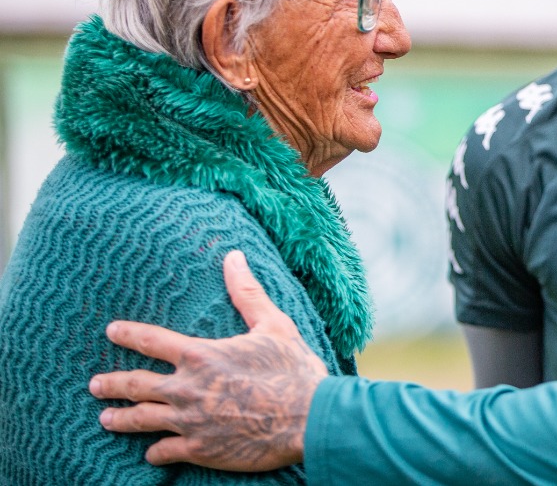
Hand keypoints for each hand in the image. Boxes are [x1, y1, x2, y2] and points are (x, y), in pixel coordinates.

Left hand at [88, 250, 327, 470]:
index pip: (152, 341)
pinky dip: (155, 452)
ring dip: (120, 419)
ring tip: (105, 419)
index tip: (112, 331)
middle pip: (136, 385)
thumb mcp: (273, 324)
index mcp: (201, 355)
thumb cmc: (293, 368)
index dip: (129, 334)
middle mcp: (187, 389)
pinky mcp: (200, 450)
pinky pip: (165, 451)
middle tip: (94, 384)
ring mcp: (190, 422)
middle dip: (111, 383)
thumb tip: (233, 257)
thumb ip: (246, 293)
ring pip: (142, 420)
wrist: (308, 418)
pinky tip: (151, 453)